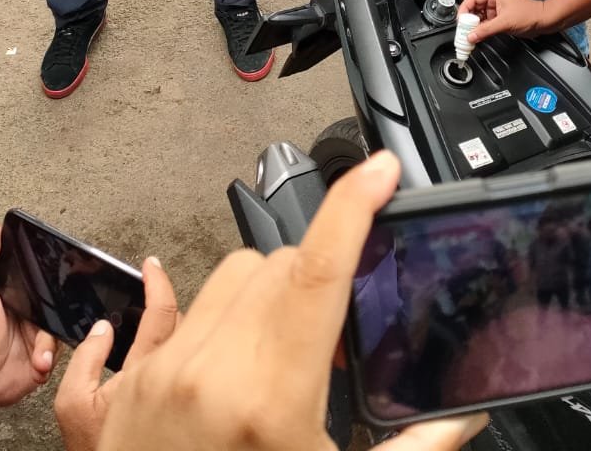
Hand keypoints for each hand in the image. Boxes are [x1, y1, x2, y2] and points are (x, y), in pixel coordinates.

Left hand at [0, 221, 58, 414]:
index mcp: (14, 286)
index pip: (38, 266)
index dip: (51, 266)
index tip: (62, 267)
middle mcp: (32, 303)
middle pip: (59, 294)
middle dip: (61, 306)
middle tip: (48, 318)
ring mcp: (41, 328)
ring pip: (64, 322)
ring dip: (51, 338)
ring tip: (37, 351)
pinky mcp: (48, 352)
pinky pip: (64, 346)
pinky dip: (52, 355)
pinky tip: (39, 362)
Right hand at [54, 258, 180, 450]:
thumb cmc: (94, 448)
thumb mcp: (71, 402)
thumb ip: (85, 358)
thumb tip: (102, 327)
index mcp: (142, 373)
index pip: (161, 314)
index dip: (157, 283)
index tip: (151, 266)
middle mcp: (168, 377)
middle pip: (183, 322)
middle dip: (170, 301)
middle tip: (152, 288)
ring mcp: (178, 385)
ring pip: (191, 339)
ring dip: (179, 322)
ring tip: (156, 315)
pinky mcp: (181, 396)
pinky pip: (188, 357)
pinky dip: (181, 342)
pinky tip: (164, 344)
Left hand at [96, 153, 487, 450]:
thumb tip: (465, 420)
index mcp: (269, 398)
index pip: (320, 268)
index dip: (356, 206)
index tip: (382, 171)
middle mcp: (210, 370)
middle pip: (281, 264)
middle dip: (320, 277)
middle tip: (338, 333)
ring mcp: (160, 372)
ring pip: (229, 274)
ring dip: (268, 289)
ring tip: (285, 347)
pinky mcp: (124, 386)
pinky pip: (174, 308)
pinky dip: (212, 313)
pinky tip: (229, 348)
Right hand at [460, 0, 550, 43]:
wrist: (544, 22)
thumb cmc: (530, 14)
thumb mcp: (505, 22)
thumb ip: (486, 30)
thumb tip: (471, 35)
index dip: (464, 10)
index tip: (460, 21)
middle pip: (473, 8)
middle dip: (468, 20)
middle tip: (463, 31)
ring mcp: (496, 9)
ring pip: (478, 17)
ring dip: (473, 26)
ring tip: (469, 35)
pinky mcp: (498, 18)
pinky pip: (485, 24)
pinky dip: (480, 30)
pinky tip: (477, 36)